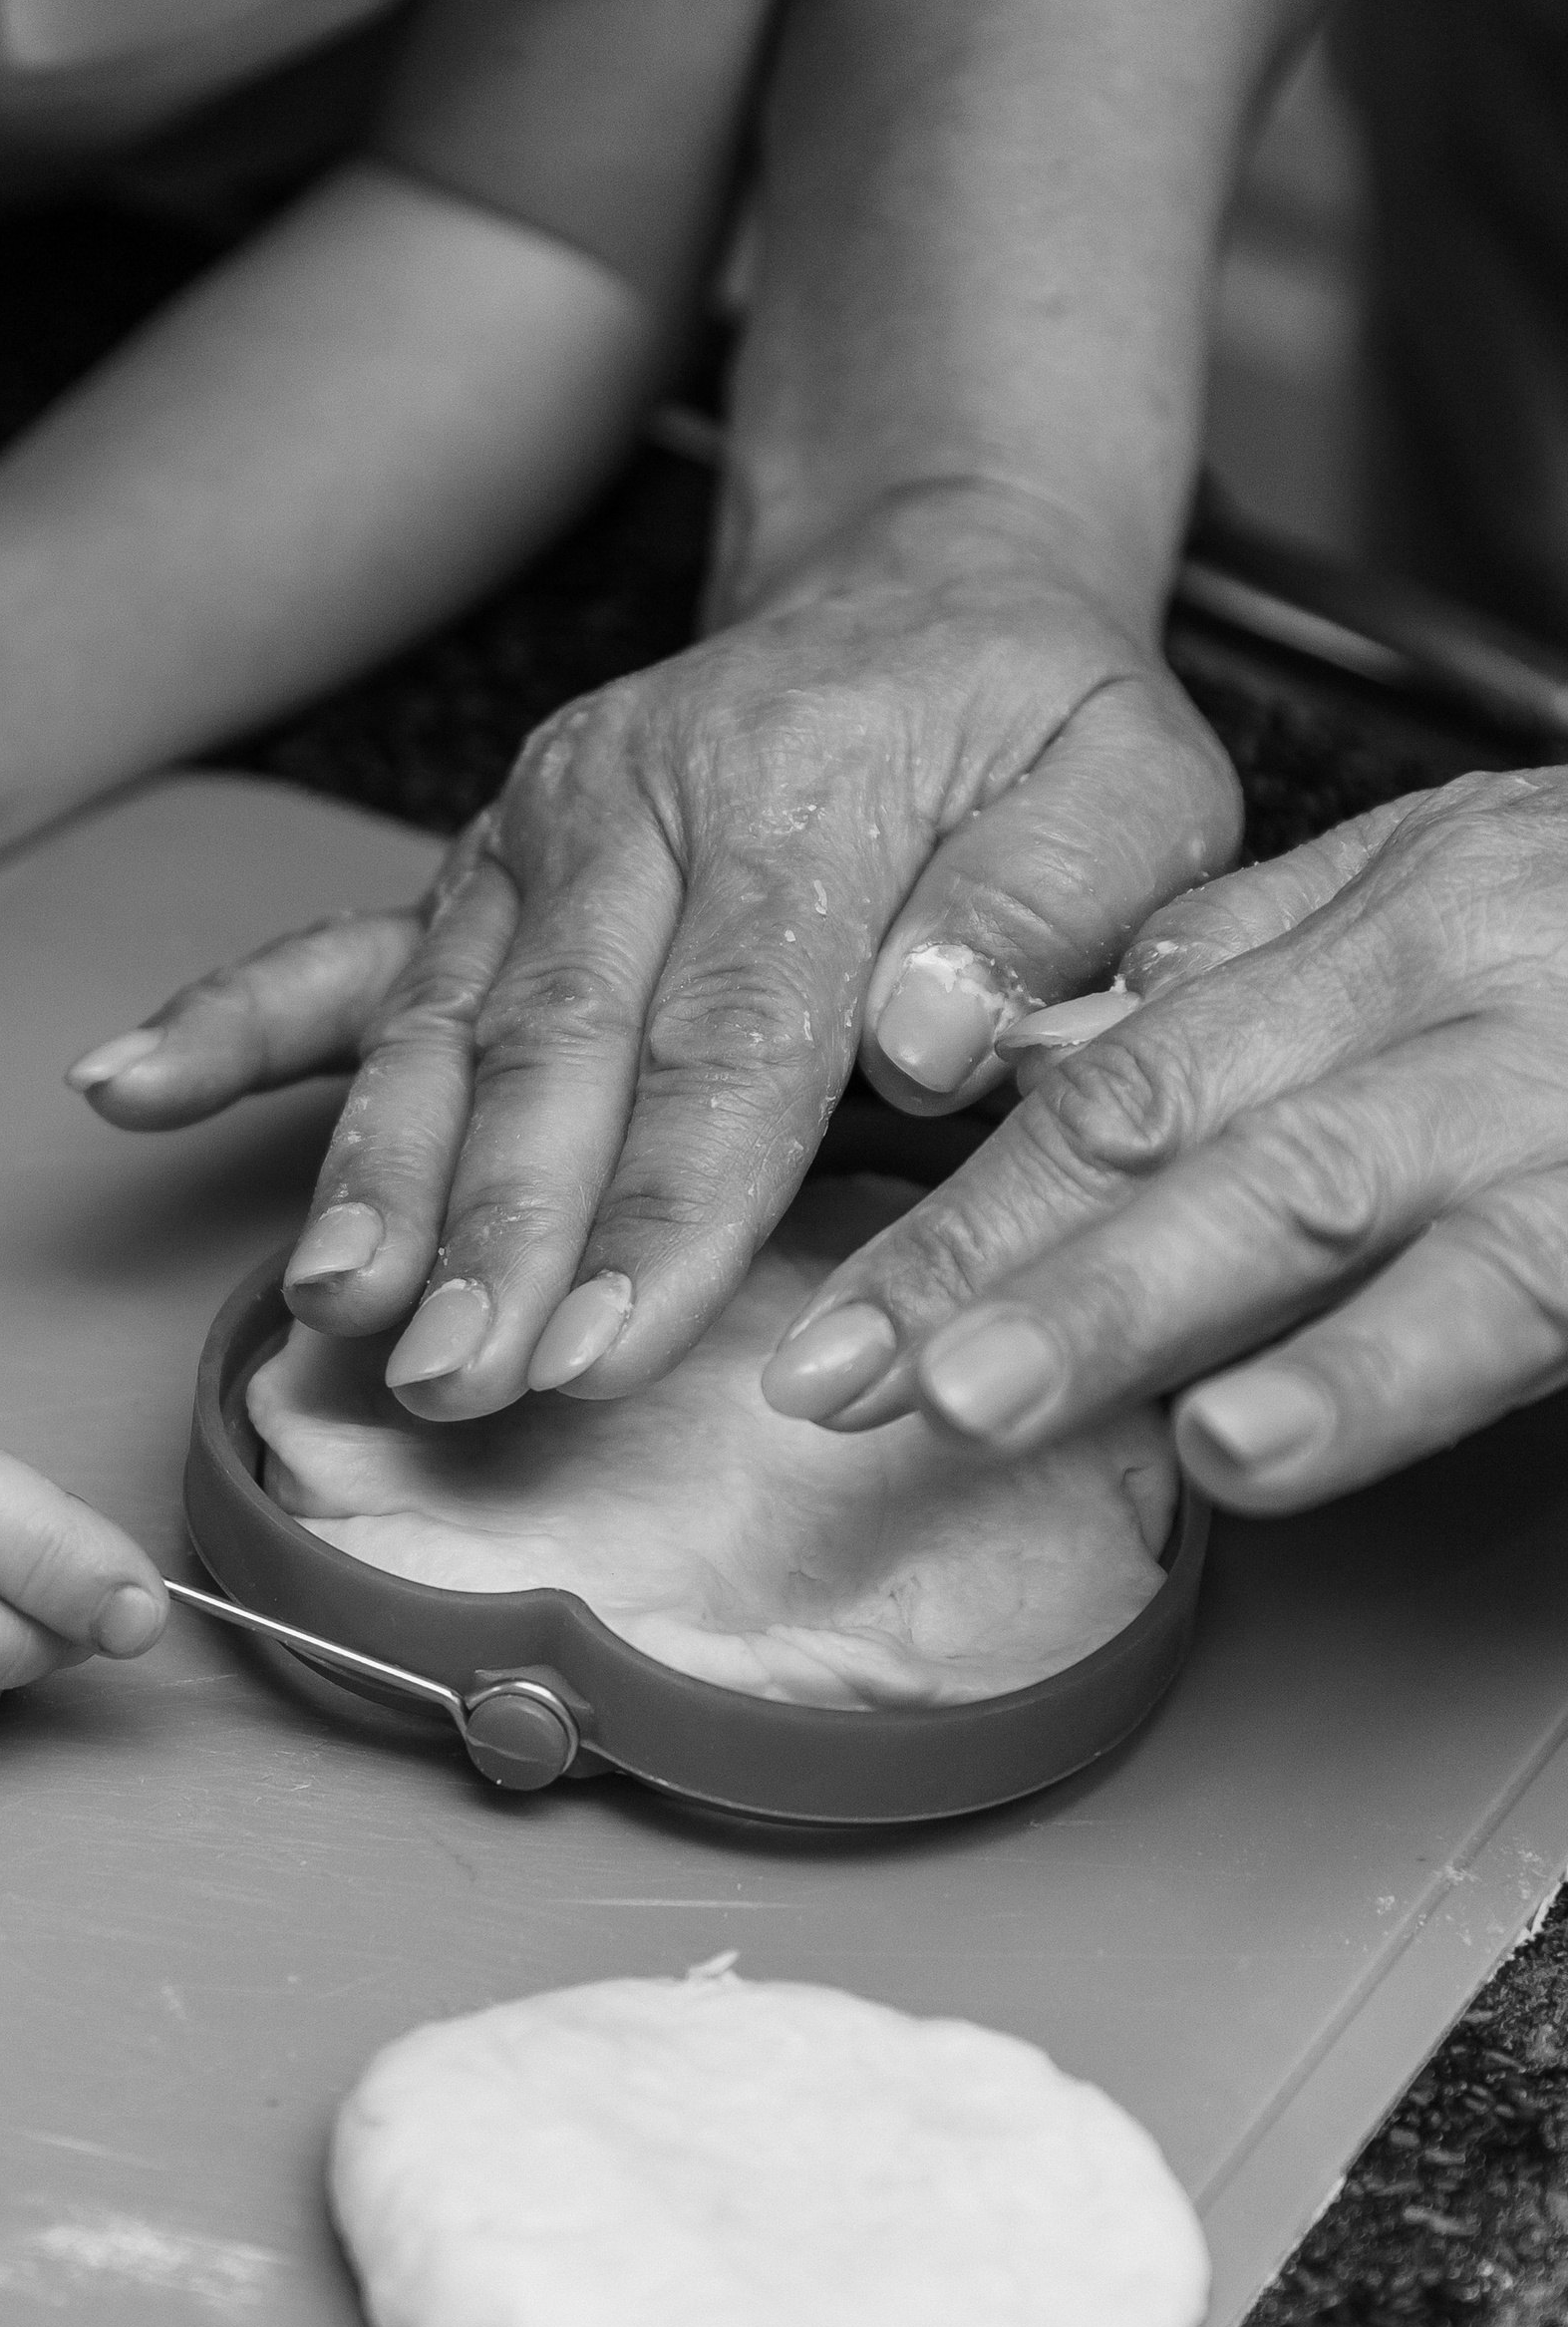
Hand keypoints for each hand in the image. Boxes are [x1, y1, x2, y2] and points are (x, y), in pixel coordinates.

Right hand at [69, 491, 1235, 1418]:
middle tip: (459, 1381)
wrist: (922, 591)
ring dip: (377, 1178)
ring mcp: (531, 836)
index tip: (609, 1351)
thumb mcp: (1135, 782)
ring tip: (334, 1311)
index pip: (734, 1037)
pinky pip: (338, 950)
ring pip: (437, 1024)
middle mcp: (634, 803)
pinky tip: (125, 1088)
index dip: (665, 1210)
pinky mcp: (473, 870)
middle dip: (496, 1231)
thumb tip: (933, 1040)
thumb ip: (1055, 907)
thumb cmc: (1034, 727)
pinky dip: (229, 1022)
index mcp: (805, 793)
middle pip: (556, 1047)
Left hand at [759, 770, 1567, 1510]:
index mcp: (1398, 905)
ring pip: (1305, 1196)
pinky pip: (1500, 1300)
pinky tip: (1250, 1444)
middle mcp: (1462, 983)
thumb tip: (1053, 1047)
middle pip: (1170, 1132)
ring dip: (1126, 1309)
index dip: (959, 1201)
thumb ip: (1265, 966)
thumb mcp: (1467, 883)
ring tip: (986, 1402)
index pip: (1121, 1069)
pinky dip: (1369, 1375)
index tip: (831, 1318)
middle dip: (987, 1268)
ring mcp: (1557, 1097)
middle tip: (844, 1379)